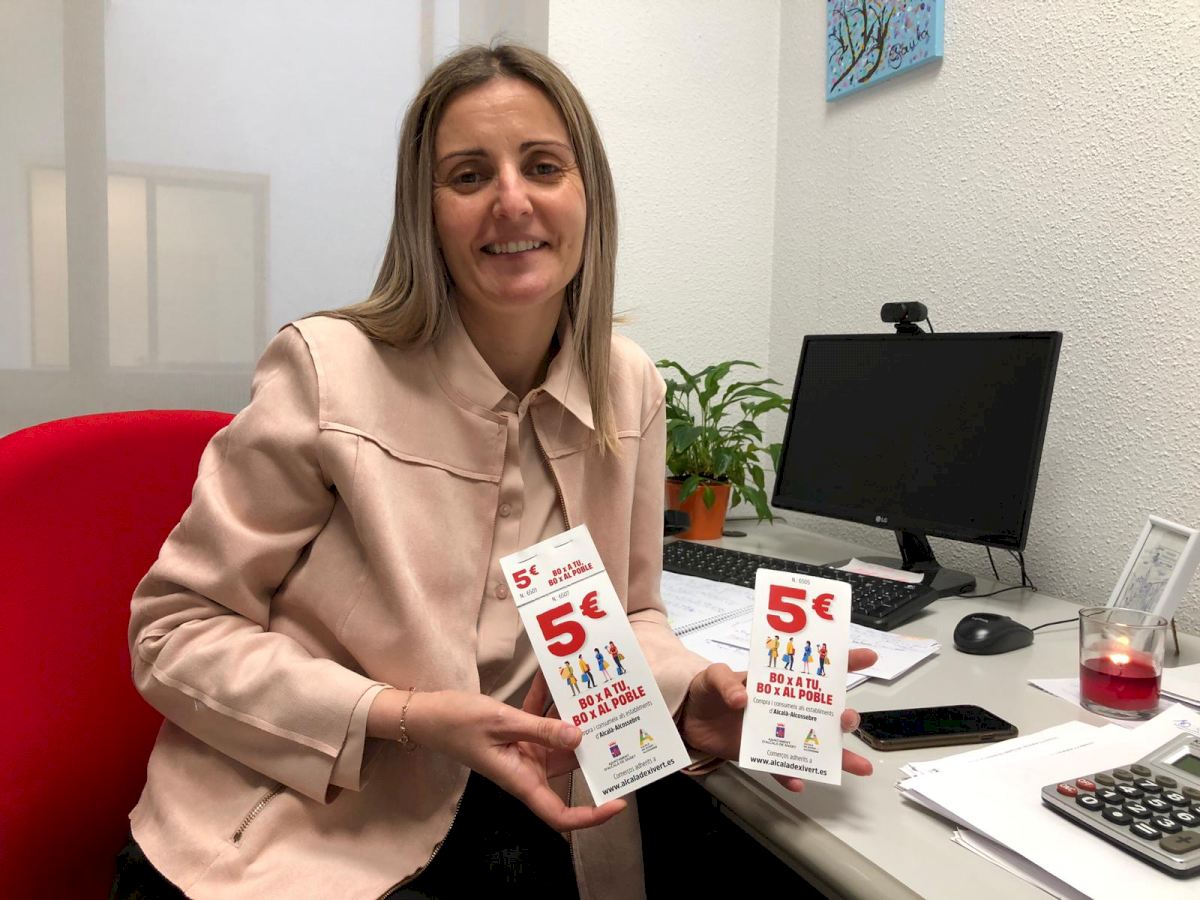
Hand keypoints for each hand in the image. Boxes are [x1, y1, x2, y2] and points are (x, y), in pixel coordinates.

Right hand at [402, 687, 625, 831]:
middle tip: (617, 718)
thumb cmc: (458, 724)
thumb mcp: (502, 723)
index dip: (591, 815)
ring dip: (573, 715)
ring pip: (560, 737)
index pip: (561, 815)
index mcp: (522, 780)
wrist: (428, 713)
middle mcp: (528, 770)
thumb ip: (541, 729)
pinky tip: (553, 675)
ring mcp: (524, 750)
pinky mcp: (518, 732)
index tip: (618, 801)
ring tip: (591, 689)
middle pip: (570, 767)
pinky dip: (547, 699)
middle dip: (593, 745)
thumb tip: (579, 736)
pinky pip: (540, 717)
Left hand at [679, 647, 878, 792]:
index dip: (842, 661)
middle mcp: (784, 708)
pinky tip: (799, 782)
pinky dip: (790, 774)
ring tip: (859, 766)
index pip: (814, 669)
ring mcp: (775, 732)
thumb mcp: (713, 676)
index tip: (868, 658)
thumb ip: (725, 681)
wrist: (686, 718)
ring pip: (813, 744)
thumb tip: (742, 699)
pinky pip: (779, 766)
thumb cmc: (706, 689)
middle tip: (845, 719)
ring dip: (837, 754)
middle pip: (824, 711)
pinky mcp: (760, 753)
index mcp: (778, 682)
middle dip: (843, 716)